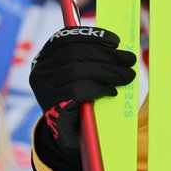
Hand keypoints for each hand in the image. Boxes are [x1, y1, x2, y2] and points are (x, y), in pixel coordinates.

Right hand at [28, 26, 134, 170]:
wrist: (69, 134)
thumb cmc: (81, 100)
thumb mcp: (84, 76)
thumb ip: (92, 59)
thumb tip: (118, 47)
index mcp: (46, 58)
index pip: (65, 38)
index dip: (91, 36)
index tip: (116, 40)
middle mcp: (40, 70)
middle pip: (74, 53)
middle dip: (107, 55)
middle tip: (130, 60)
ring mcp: (43, 88)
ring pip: (76, 71)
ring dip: (108, 71)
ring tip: (127, 76)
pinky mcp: (51, 105)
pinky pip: (77, 90)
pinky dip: (99, 88)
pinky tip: (112, 91)